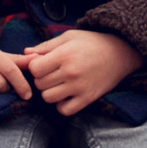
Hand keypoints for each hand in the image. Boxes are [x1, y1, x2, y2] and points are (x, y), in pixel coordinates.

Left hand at [22, 28, 140, 115]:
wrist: (121, 52)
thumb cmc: (92, 42)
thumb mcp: (69, 37)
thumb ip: (45, 46)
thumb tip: (25, 54)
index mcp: (65, 54)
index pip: (34, 69)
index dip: (35, 66)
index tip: (43, 63)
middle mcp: (71, 72)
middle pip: (40, 84)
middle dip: (42, 79)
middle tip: (52, 73)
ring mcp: (80, 87)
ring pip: (48, 98)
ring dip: (50, 92)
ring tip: (58, 84)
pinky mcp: (88, 98)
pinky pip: (64, 110)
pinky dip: (61, 105)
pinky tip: (66, 95)